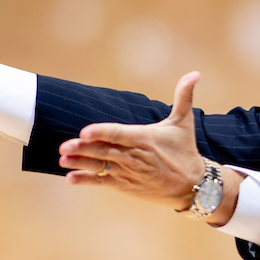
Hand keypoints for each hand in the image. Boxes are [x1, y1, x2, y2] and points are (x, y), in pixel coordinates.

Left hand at [59, 71, 206, 209]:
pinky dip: (87, 180)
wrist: (192, 186)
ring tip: (63, 159)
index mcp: (144, 139)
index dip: (100, 132)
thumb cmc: (185, 151)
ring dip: (80, 163)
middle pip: (105, 151)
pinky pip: (103, 182)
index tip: (84, 132)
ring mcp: (129, 172)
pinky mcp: (126, 186)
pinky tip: (70, 178)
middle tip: (64, 146)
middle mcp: (134, 157)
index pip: (118, 134)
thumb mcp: (184, 123)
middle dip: (83, 149)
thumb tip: (195, 73)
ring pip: (100, 166)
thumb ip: (184, 96)